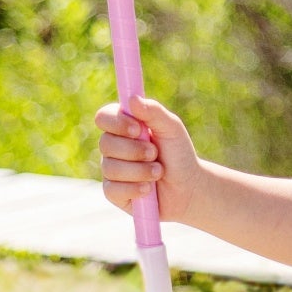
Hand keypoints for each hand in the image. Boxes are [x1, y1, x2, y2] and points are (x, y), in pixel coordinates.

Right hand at [97, 93, 198, 215]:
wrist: (188, 187)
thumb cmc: (178, 154)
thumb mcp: (171, 128)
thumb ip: (153, 112)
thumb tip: (132, 99)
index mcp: (123, 126)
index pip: (104, 117)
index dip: (116, 123)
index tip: (137, 129)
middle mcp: (113, 147)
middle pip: (105, 144)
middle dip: (134, 150)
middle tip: (155, 153)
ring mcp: (111, 170)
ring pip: (110, 168)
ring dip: (140, 170)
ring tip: (159, 172)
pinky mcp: (113, 193)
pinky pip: (113, 190)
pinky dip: (134, 189)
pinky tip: (148, 188)